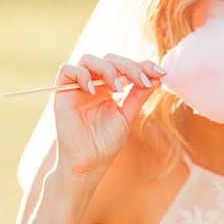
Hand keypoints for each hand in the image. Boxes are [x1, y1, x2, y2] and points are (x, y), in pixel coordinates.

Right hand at [53, 54, 164, 176]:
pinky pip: (67, 70)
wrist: (87, 165)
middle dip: (129, 66)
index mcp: (108, 87)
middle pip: (109, 58)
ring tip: (119, 88)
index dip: (142, 64)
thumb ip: (138, 95)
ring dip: (108, 69)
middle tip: (141, 80)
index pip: (124, 65)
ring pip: (89, 59)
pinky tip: (93, 91)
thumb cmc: (105, 144)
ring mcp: (77, 87)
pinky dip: (82, 75)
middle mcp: (93, 84)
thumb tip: (157, 77)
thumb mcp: (127, 116)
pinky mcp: (62, 93)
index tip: (160, 72)